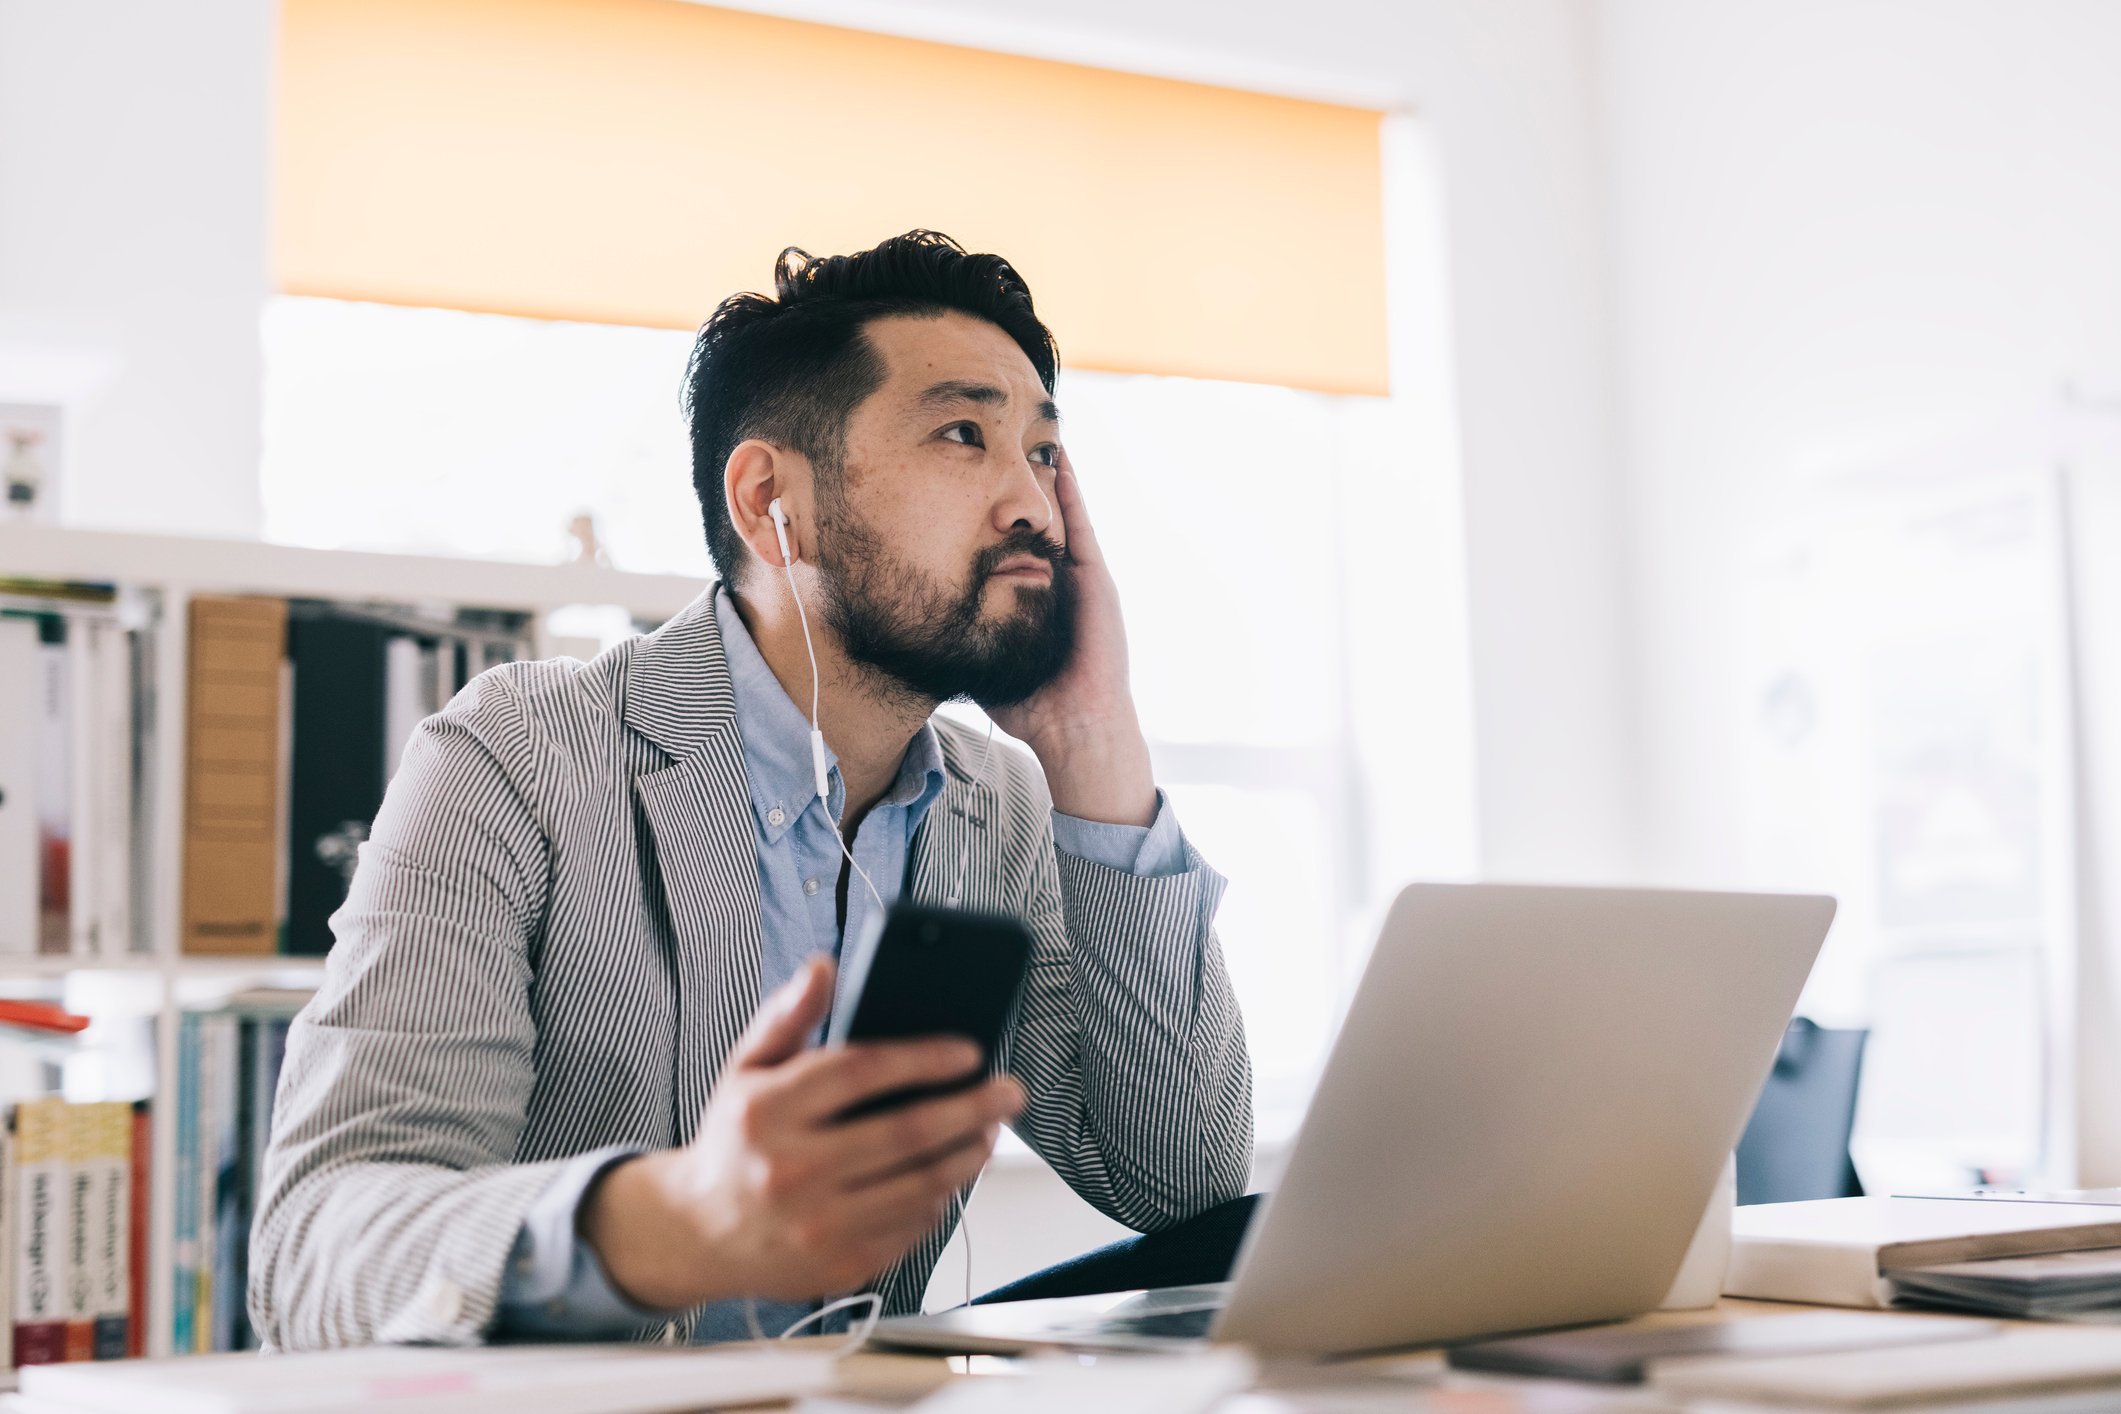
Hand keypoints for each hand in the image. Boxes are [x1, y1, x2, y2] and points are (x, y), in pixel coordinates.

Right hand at [581, 957, 1023, 1309]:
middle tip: (1009, 1089)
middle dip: (972, 1106)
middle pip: (907, 1132)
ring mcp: (817, 1224)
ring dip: (969, 1153)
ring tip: (989, 1129)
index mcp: (767, 1112)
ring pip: (920, 1184)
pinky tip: (950, 1172)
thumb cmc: (735, 1141)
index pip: (861, 1071)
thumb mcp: (745, 1068)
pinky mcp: (839, 1263)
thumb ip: (788, 1016)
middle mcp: (791, 1170)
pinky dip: (940, 1197)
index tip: (970, 1050)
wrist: (701, 1232)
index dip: (925, 1057)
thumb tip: (823, 967)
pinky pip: (911, 1226)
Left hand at [989, 449, 1157, 826]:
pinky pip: (1082, 528)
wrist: (1074, 730)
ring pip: (1061, 516)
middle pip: (1038, 522)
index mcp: (1033, 598)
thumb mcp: (983, 660)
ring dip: (1049, 477)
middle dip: (1023, 484)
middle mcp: (1059, 583)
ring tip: (1034, 436)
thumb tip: (916, 632)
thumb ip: (959, 641)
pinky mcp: (1096, 582)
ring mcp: (1081, 580)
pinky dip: (1072, 494)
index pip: (1012, 545)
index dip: (996, 515)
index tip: (970, 481)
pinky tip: (1062, 462)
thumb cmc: (1031, 706)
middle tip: (1001, 441)